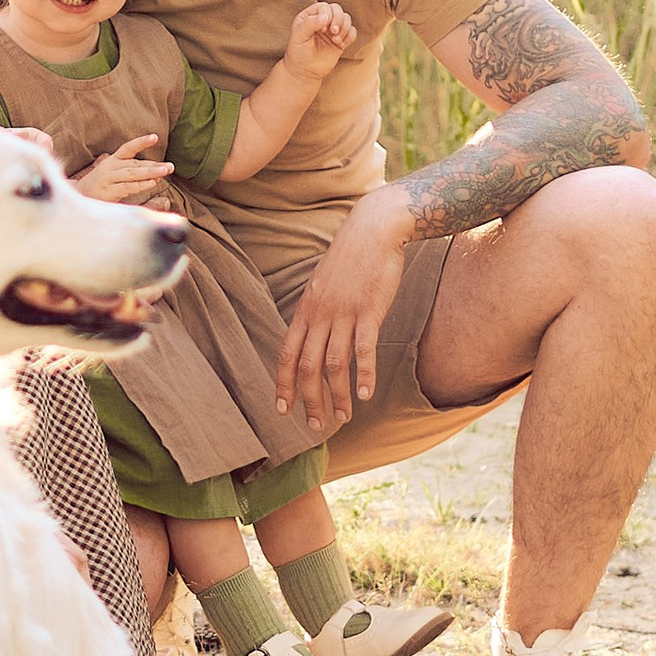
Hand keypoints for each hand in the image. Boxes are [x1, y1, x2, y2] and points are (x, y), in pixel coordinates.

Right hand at [77, 133, 174, 204]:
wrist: (78, 196)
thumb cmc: (99, 185)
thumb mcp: (111, 172)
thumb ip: (127, 168)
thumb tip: (148, 170)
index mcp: (113, 160)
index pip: (128, 148)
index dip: (141, 142)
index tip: (155, 137)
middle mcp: (111, 168)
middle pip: (135, 164)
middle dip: (154, 165)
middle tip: (170, 166)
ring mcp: (109, 179)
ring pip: (132, 174)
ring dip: (150, 172)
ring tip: (165, 171)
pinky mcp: (108, 192)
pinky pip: (127, 187)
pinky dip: (140, 184)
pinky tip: (152, 183)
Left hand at [276, 186, 410, 434]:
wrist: (373, 229)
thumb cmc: (351, 258)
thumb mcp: (323, 284)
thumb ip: (317, 311)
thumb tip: (313, 335)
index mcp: (306, 310)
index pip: (286, 354)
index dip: (282, 384)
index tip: (282, 409)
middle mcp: (319, 315)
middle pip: (306, 366)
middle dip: (309, 400)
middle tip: (316, 426)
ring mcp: (344, 313)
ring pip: (334, 364)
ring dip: (337, 395)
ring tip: (342, 418)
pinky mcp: (369, 311)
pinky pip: (364, 349)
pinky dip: (363, 374)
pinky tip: (364, 395)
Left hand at [283, 0, 356, 80]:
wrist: (304, 72)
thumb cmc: (298, 53)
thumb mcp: (299, 36)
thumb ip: (309, 24)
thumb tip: (325, 17)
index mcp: (309, 16)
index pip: (323, 7)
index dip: (326, 15)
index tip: (321, 29)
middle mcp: (322, 20)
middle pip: (337, 9)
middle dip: (338, 20)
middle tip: (333, 32)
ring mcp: (332, 30)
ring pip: (346, 19)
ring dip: (344, 28)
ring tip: (336, 40)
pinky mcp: (341, 40)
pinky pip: (352, 32)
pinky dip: (350, 36)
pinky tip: (341, 44)